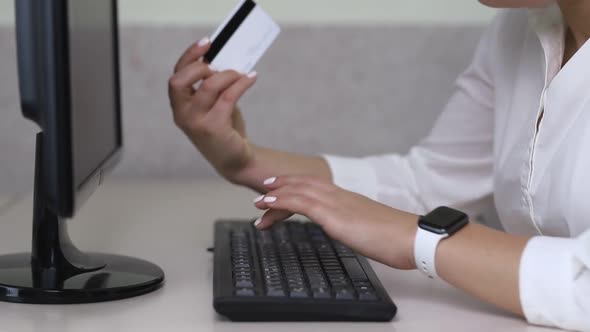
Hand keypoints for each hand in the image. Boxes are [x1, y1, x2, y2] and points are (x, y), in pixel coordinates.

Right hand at [168, 37, 257, 180]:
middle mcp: (182, 114)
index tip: (208, 42)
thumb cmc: (225, 128)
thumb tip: (226, 58)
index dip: (189, 56)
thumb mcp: (214, 104)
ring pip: (208, 85)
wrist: (236, 160)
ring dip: (228, 74)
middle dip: (200, 66)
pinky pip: (228, 96)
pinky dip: (242, 83)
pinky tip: (252, 78)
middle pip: (180, 80)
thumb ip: (212, 85)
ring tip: (242, 74)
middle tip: (221, 66)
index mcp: (179, 106)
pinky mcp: (213, 128)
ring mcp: (195, 122)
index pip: (176, 75)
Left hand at [253, 175, 419, 269]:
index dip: (296, 188)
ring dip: (276, 193)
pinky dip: (280, 200)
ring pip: (298, 190)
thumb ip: (355, 226)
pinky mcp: (333, 214)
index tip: (282, 192)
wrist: (411, 238)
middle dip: (281, 186)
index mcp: (347, 199)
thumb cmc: (396, 238)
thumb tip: (350, 230)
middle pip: (303, 184)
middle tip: (263, 192)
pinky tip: (267, 204)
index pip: (315, 188)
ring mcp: (335, 202)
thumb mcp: (368, 229)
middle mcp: (339, 195)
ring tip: (259, 200)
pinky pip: (300, 202)